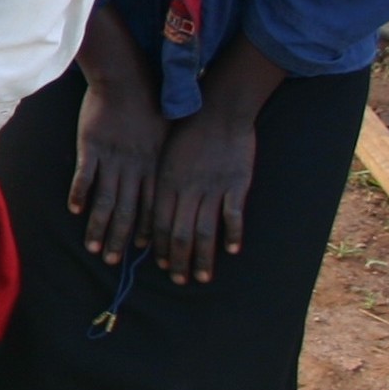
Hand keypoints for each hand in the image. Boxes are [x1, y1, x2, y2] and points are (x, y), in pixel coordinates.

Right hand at [70, 70, 164, 263]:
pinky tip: (76, 211)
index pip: (151, 206)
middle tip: (113, 261)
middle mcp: (135, 167)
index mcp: (155, 166)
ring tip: (93, 247)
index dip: (145, 230)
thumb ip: (169, 157)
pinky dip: (80, 195)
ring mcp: (112, 158)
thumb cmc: (151, 103)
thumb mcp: (169, 133)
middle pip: (126, 211)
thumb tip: (177, 180)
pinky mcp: (92, 147)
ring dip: (99, 226)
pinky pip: (86, 177)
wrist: (126, 78)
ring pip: (105, 200)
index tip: (140, 251)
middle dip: (119, 238)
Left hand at [149, 103, 256, 284]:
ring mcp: (212, 187)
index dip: (160, 247)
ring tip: (202, 276)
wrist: (219, 108)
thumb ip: (161, 182)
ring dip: (202, 257)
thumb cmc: (188, 129)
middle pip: (180, 234)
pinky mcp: (236, 184)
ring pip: (205, 231)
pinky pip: (232, 215)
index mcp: (166, 182)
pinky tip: (232, 250)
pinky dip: (232, 235)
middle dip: (178, 261)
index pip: (160, 224)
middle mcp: (186, 189)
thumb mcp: (165, 154)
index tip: (162, 265)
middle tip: (180, 281)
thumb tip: (152, 209)